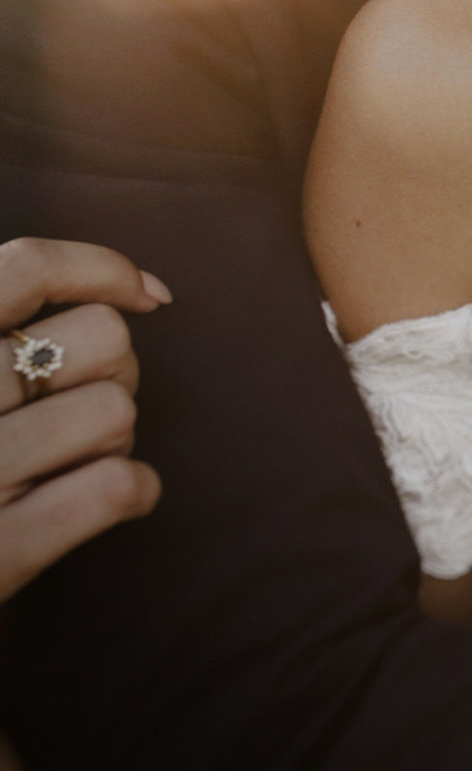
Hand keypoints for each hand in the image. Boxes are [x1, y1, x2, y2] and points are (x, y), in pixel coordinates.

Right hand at [0, 238, 169, 600]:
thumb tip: (142, 294)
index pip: (25, 268)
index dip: (103, 268)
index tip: (148, 298)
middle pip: (103, 340)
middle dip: (113, 372)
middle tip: (75, 411)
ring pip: (117, 412)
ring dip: (113, 439)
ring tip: (65, 464)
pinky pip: (117, 486)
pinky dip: (133, 490)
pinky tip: (107, 502)